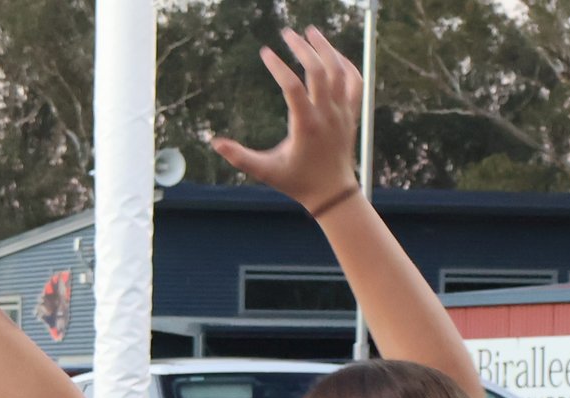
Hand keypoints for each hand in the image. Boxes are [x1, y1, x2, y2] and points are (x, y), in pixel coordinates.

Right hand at [208, 27, 361, 212]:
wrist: (332, 192)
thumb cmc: (296, 182)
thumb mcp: (265, 171)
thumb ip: (240, 157)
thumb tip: (215, 143)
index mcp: (306, 126)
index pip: (292, 86)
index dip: (278, 66)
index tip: (265, 52)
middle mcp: (327, 114)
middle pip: (318, 70)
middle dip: (302, 48)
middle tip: (286, 33)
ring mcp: (342, 112)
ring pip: (339, 70)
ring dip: (325, 48)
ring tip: (310, 32)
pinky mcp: (351, 113)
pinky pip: (355, 80)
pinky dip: (345, 63)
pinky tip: (333, 54)